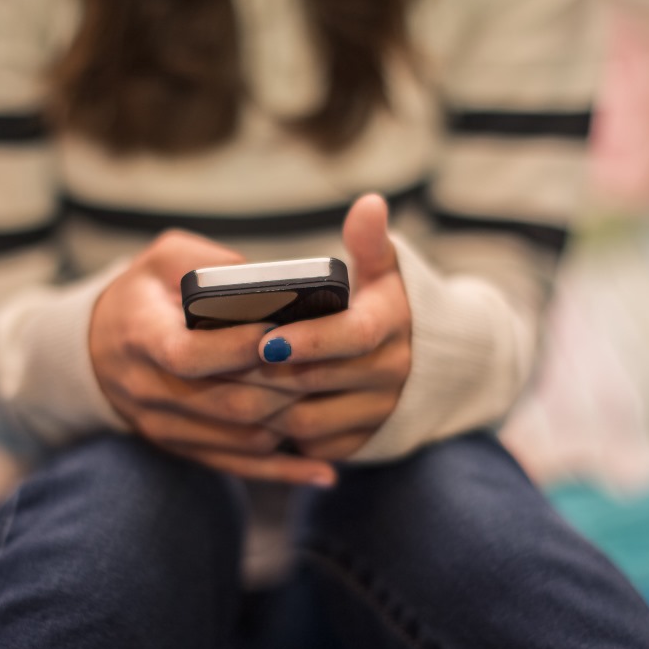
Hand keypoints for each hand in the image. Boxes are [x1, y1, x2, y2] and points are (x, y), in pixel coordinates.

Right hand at [89, 230, 336, 484]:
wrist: (97, 348)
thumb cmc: (142, 296)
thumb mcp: (163, 260)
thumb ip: (211, 264)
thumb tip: (272, 286)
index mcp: (141, 337)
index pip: (188, 355)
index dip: (237, 348)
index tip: (282, 333)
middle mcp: (149, 390)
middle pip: (227, 402)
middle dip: (283, 387)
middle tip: (330, 369)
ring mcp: (165, 426)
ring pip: (240, 439)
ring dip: (290, 424)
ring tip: (333, 405)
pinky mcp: (182, 447)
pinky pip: (236, 467)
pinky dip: (282, 471)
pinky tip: (322, 471)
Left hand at [229, 194, 411, 459]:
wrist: (430, 362)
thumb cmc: (388, 305)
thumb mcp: (386, 270)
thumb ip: (372, 240)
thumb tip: (369, 203)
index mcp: (392, 326)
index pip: (352, 336)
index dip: (309, 339)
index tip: (267, 339)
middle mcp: (391, 374)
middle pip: (317, 382)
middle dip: (265, 374)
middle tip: (218, 364)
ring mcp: (376, 413)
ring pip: (306, 420)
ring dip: (263, 406)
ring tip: (225, 385)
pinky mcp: (361, 441)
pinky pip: (312, 445)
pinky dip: (279, 433)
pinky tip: (249, 412)